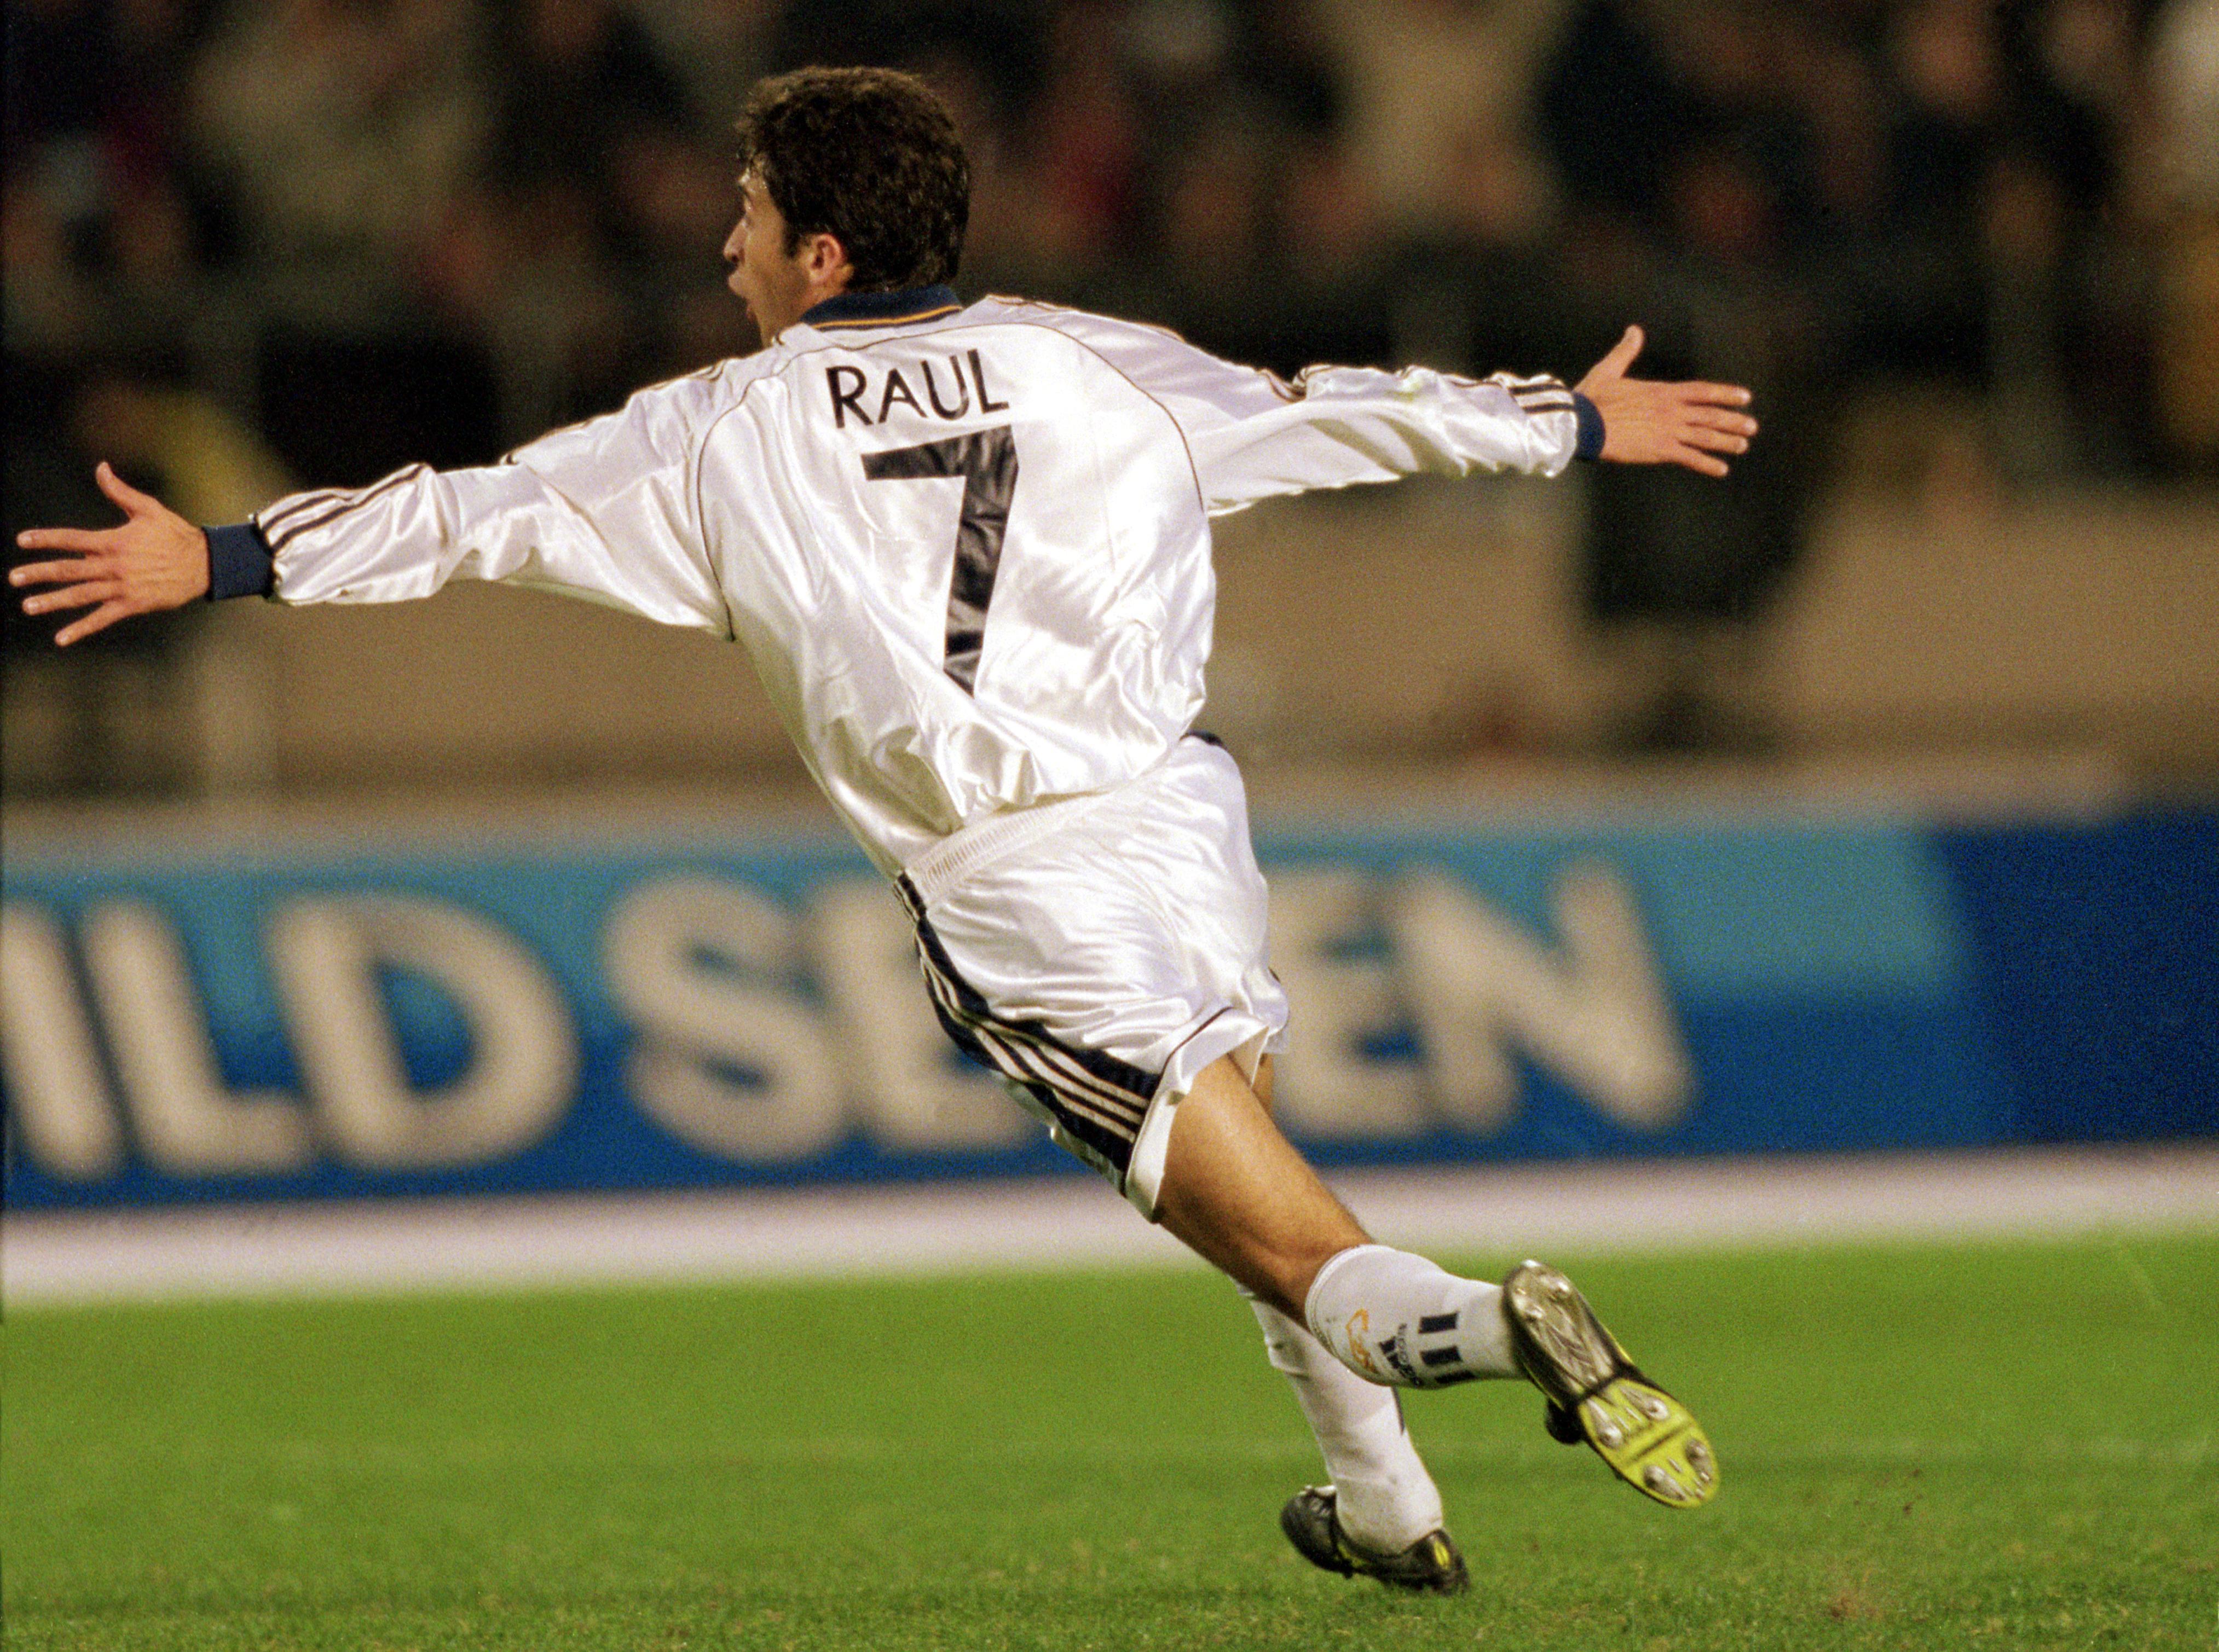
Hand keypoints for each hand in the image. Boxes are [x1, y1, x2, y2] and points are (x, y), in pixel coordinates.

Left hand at [11, 463, 209, 645]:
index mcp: (113, 541)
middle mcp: (113, 565)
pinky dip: (81, 629)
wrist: (204, 563)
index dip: (46, 539)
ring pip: (80, 595)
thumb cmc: (175, 533)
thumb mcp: (148, 508)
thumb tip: (100, 467)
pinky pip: (102, 619)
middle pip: (69, 569)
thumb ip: (119, 491)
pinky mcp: (132, 605)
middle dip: (39, 573)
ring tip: (28, 606)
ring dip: (52, 601)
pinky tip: (61, 638)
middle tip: (14, 578)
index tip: (22, 540)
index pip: (72, 539)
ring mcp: (121, 587)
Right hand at [1574, 326, 1757, 478]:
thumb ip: (1626, 351)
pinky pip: (1690, 458)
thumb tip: (1634, 330)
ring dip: (1726, 441)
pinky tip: (1721, 470)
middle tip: (1751, 427)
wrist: (1583, 423)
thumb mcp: (1610, 369)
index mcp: (1662, 391)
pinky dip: (1707, 464)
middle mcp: (1671, 410)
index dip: (1726, 394)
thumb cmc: (1592, 398)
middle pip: (1710, 415)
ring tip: (1743, 446)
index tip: (1745, 397)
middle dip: (1733, 421)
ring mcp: (1668, 431)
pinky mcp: (1660, 450)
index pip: (1702, 391)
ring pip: (1705, 436)